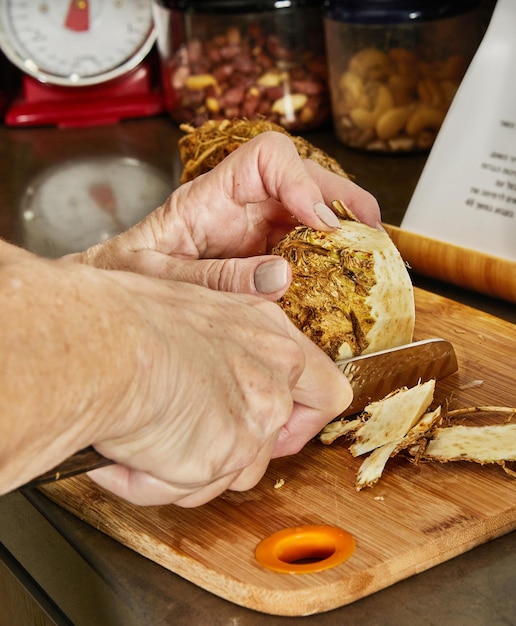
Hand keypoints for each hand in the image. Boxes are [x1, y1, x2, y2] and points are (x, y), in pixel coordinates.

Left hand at [73, 131, 380, 299]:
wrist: (115, 293)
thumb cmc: (127, 274)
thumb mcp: (160, 277)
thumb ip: (215, 278)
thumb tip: (281, 277)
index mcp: (209, 197)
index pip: (265, 158)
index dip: (300, 178)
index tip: (319, 219)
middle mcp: (238, 206)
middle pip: (300, 179)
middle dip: (339, 197)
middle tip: (368, 227)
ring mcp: (252, 229)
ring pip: (308, 210)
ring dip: (342, 224)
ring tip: (369, 249)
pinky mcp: (260, 254)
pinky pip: (302, 244)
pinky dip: (327, 255)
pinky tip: (343, 273)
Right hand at [84, 272, 351, 506]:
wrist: (106, 342)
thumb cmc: (127, 318)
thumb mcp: (187, 311)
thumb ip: (216, 347)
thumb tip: (207, 378)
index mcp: (265, 333)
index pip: (322, 386)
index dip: (304, 417)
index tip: (281, 429)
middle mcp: (273, 374)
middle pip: (283, 437)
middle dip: (244, 455)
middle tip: (200, 453)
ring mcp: (258, 415)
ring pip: (235, 471)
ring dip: (190, 470)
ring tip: (143, 443)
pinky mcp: (231, 452)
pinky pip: (192, 488)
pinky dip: (156, 480)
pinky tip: (130, 454)